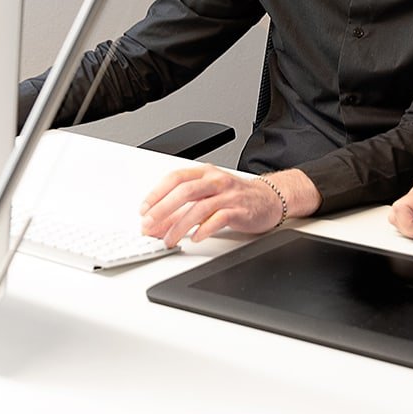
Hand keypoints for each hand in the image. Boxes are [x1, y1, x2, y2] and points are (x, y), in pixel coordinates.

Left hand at [137, 165, 316, 246]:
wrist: (268, 199)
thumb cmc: (234, 196)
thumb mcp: (206, 197)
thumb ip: (181, 209)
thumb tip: (156, 224)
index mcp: (204, 173)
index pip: (175, 178)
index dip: (157, 193)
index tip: (144, 210)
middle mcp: (215, 181)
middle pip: (184, 192)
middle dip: (163, 210)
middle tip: (149, 225)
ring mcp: (228, 195)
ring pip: (199, 207)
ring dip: (180, 225)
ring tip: (169, 239)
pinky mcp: (240, 210)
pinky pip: (219, 218)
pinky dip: (205, 229)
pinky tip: (196, 238)